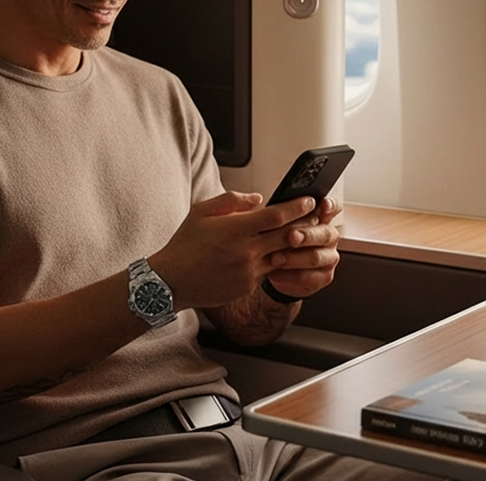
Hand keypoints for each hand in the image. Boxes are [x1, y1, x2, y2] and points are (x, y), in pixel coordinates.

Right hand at [149, 191, 321, 309]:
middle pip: (287, 236)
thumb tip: (258, 199)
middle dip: (304, 225)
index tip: (309, 200)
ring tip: (297, 236)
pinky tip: (271, 255)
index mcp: (235, 229)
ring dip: (292, 246)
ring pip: (281, 256)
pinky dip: (271, 262)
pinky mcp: (247, 287)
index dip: (297, 207)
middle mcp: (246, 251)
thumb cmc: (184, 245)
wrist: (171, 282)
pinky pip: (267, 272)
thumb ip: (231, 200)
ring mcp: (249, 272)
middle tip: (314, 217)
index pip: (277, 216)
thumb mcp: (201, 212)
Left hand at [265, 197, 342, 299]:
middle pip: (326, 233)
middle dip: (307, 235)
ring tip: (275, 258)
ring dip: (295, 258)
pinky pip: (310, 277)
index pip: (332, 207)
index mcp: (320, 218)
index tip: (322, 205)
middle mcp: (327, 236)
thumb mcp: (272, 223)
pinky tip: (274, 273)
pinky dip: (290, 276)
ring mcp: (328, 257)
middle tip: (291, 236)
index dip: (330, 206)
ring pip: (316, 257)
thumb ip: (272, 212)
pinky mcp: (323, 276)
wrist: (272, 270)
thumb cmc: (274, 240)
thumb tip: (255, 199)